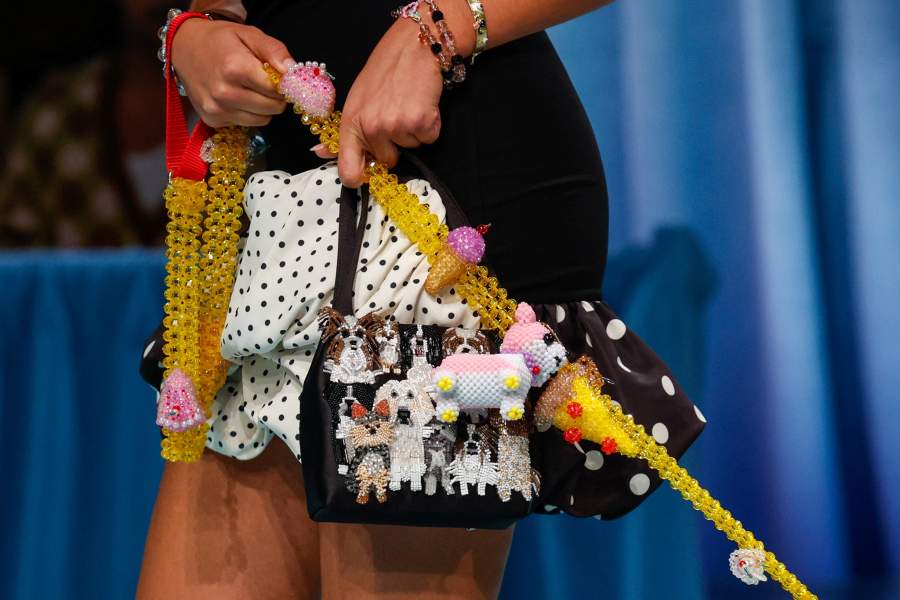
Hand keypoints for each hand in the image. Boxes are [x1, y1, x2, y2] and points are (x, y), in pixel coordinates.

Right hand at [171, 19, 294, 126]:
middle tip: (265, 83)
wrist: (184, 47)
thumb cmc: (220, 40)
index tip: (279, 77)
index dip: (283, 84)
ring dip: (263, 108)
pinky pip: (245, 124)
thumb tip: (293, 72)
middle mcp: (224, 93)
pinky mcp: (212, 120)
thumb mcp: (250, 34)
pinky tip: (236, 96)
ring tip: (250, 89)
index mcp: (236, 68)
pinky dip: (247, 113)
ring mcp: (217, 109)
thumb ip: (274, 51)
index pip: (277, 90)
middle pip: (272, 108)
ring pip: (262, 120)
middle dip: (275, 97)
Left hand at [321, 18, 445, 187]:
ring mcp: (396, 126)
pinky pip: (429, 139)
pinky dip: (430, 126)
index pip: (348, 170)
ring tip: (408, 105)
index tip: (364, 176)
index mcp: (351, 124)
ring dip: (413, 132)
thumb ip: (342, 132)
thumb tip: (320, 153)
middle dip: (395, 144)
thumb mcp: (355, 102)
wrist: (411, 49)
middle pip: (388, 161)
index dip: (358, 178)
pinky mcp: (421, 122)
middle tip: (395, 115)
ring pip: (411, 149)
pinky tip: (422, 105)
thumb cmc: (382, 74)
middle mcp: (371, 128)